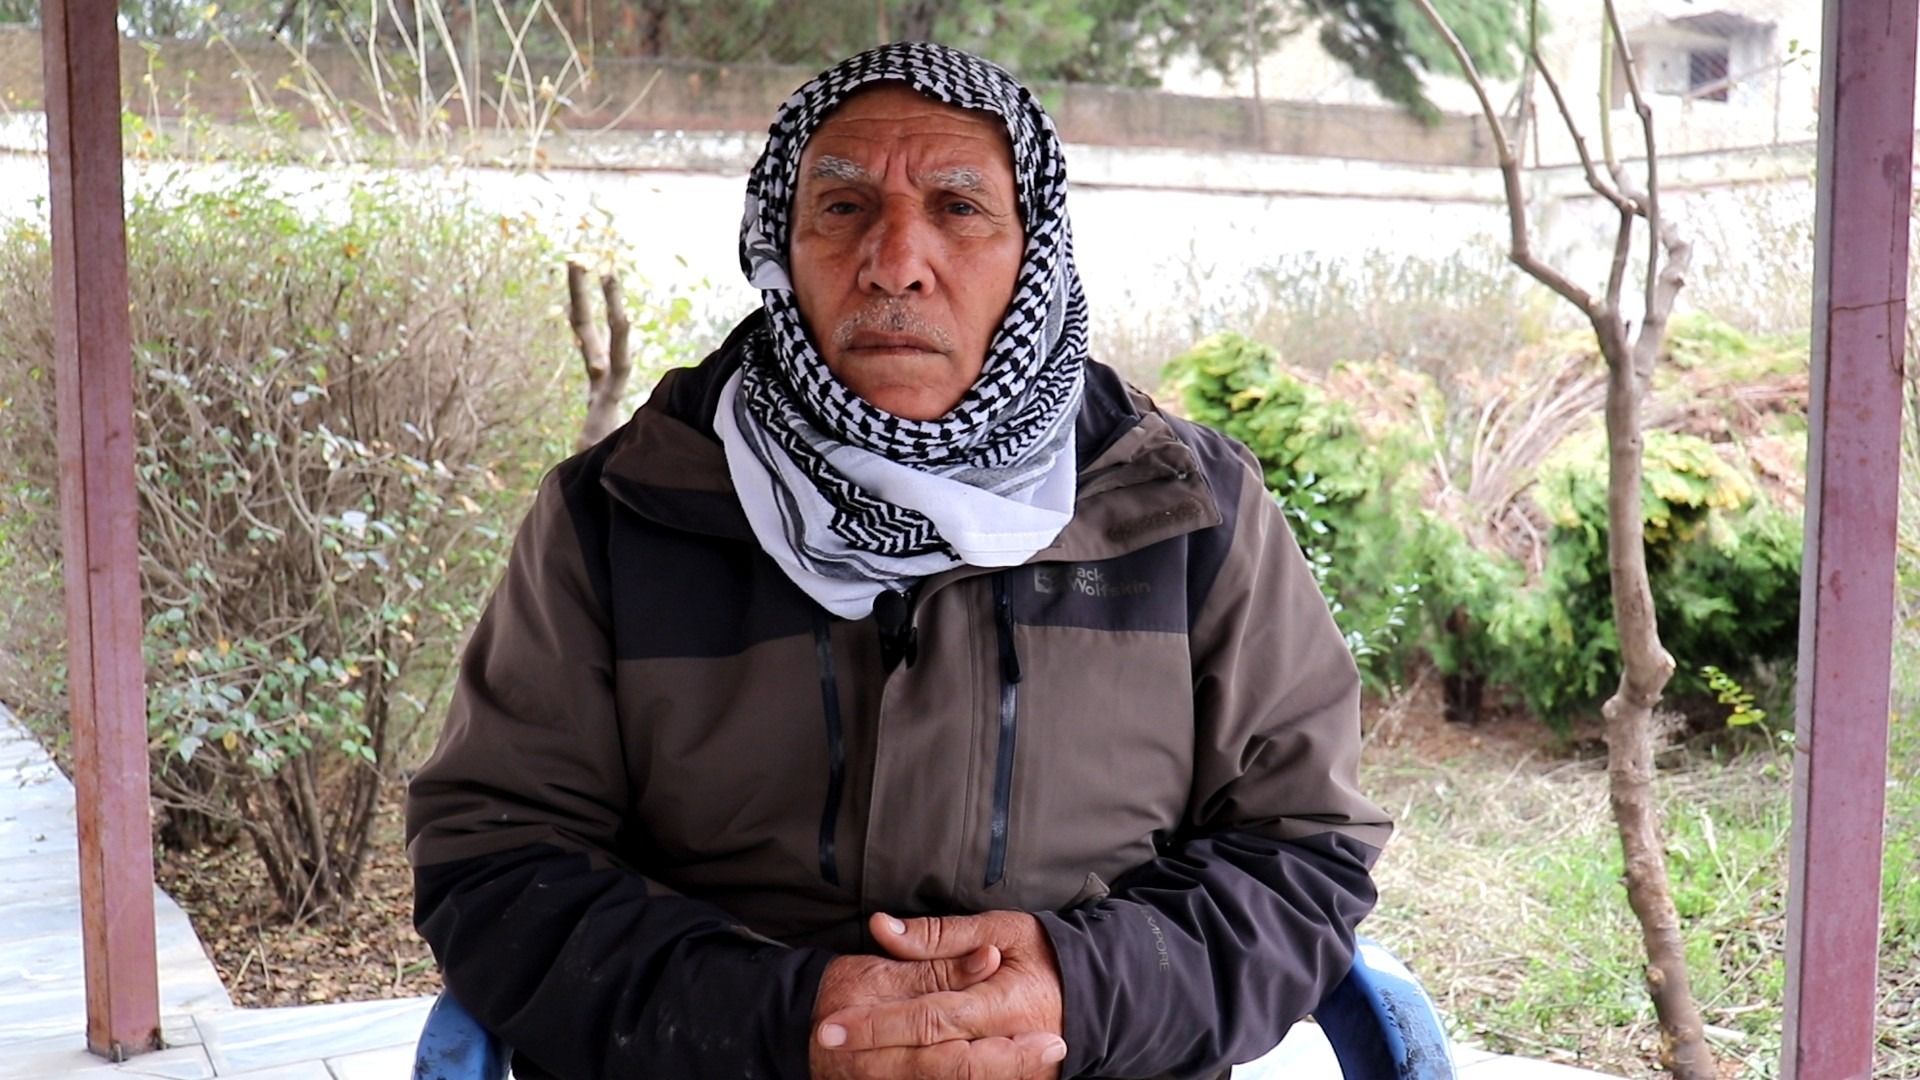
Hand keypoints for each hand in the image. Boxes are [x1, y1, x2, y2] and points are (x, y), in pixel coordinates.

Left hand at [813, 911, 1066, 1079]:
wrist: (1092, 995)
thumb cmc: (1045, 954)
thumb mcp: (1003, 929)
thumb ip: (941, 934)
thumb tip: (883, 928)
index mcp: (1002, 1003)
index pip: (929, 1018)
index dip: (878, 1024)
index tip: (833, 1022)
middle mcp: (1002, 1044)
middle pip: (926, 1059)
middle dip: (872, 1051)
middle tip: (826, 1040)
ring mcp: (1005, 1074)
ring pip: (939, 1078)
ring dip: (887, 1070)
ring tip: (841, 1060)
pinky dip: (919, 1076)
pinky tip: (881, 1068)